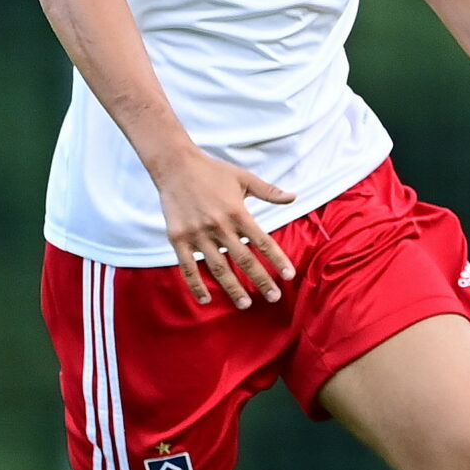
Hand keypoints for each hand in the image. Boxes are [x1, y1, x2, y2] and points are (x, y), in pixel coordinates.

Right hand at [148, 145, 297, 307]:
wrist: (175, 165)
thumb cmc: (212, 171)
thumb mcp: (244, 178)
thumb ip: (269, 191)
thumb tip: (294, 196)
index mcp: (237, 212)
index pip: (263, 241)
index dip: (277, 259)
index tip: (289, 275)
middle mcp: (218, 225)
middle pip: (244, 259)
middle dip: (260, 280)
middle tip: (274, 297)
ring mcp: (197, 234)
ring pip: (218, 267)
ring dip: (232, 288)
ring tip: (245, 304)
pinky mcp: (178, 238)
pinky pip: (188, 267)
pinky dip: (196, 284)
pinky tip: (205, 300)